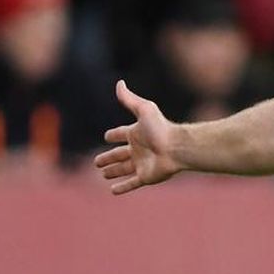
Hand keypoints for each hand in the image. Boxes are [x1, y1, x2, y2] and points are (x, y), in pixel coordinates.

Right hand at [95, 80, 182, 194]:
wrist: (176, 147)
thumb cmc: (160, 128)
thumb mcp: (143, 109)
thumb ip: (129, 98)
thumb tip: (119, 83)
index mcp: (136, 133)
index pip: (121, 133)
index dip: (114, 135)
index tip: (107, 136)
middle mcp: (138, 149)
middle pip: (119, 154)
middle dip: (108, 157)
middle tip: (96, 162)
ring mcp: (142, 164)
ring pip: (123, 169)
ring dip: (113, 171)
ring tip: (103, 174)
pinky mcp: (146, 177)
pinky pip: (131, 183)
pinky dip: (122, 187)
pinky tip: (113, 191)